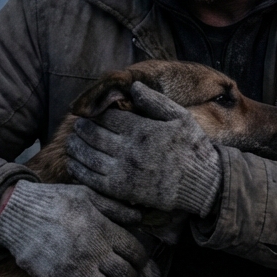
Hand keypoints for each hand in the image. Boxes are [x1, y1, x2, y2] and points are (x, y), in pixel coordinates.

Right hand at [0, 181, 148, 276]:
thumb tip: (140, 217)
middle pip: (125, 275)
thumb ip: (116, 207)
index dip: (140, 260)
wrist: (18, 215)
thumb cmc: (56, 201)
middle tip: (124, 276)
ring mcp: (76, 271)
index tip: (135, 261)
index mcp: (103, 230)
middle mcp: (93, 252)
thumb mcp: (88, 194)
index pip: (136, 254)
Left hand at [66, 81, 221, 217]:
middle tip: (78, 127)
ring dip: (76, 147)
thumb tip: (134, 86)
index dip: (95, 114)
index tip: (91, 113)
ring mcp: (125, 171)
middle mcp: (130, 150)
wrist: (204, 183)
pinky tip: (74, 164)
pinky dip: (79, 169)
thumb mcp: (180, 117)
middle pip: (94, 135)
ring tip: (72, 142)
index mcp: (142, 129)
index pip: (108, 117)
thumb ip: (155, 101)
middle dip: (82, 129)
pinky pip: (92, 179)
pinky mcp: (123, 190)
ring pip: (88, 156)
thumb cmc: (193, 147)